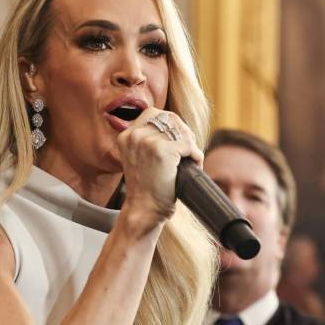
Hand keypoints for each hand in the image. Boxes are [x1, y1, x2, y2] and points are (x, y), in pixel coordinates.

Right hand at [116, 108, 202, 234]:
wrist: (144, 210)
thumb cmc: (147, 189)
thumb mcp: (141, 158)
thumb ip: (151, 141)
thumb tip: (180, 128)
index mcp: (127, 135)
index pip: (155, 114)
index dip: (172, 124)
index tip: (179, 140)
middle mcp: (134, 135)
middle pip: (170, 117)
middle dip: (184, 132)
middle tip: (189, 151)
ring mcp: (147, 142)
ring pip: (181, 131)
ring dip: (192, 145)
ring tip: (191, 160)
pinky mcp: (162, 151)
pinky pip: (189, 146)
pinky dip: (197, 156)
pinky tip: (195, 166)